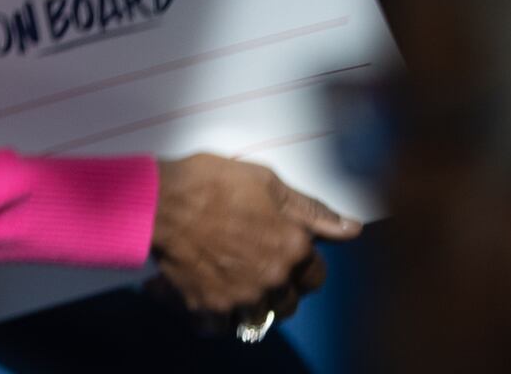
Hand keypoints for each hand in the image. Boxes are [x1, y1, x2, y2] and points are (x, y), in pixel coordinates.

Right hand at [149, 153, 358, 320]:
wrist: (158, 201)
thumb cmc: (210, 183)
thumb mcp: (267, 182)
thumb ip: (310, 210)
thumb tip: (352, 229)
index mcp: (293, 247)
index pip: (316, 275)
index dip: (302, 264)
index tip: (284, 253)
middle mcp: (273, 279)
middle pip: (289, 303)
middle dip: (278, 289)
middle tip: (255, 268)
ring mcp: (241, 297)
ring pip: (258, 318)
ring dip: (249, 305)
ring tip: (230, 281)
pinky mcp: (209, 308)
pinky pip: (220, 326)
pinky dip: (214, 315)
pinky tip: (206, 290)